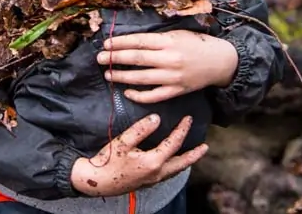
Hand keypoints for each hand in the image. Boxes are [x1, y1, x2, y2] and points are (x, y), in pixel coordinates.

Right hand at [70, 114, 207, 195]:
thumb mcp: (122, 142)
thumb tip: (156, 118)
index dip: (182, 130)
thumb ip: (141, 129)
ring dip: (186, 162)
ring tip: (193, 155)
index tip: (188, 119)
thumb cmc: (108, 162)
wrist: (97, 182)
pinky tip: (172, 163)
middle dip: (194, 154)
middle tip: (205, 146)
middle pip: (182, 163)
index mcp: (153, 162)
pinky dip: (176, 167)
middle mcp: (157, 173)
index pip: (173, 143)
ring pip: (176, 170)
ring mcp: (153, 179)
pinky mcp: (147, 182)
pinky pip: (168, 174)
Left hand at [96, 30, 237, 103]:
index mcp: (168, 41)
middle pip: (136, 59)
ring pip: (141, 78)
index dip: (119, 43)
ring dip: (122, 77)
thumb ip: (156, 38)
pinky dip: (139, 96)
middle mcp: (169, 59)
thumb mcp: (177, 33)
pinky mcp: (177, 90)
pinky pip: (154, 96)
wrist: (221, 61)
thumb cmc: (196, 44)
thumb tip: (130, 40)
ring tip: (108, 75)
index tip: (106, 44)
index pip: (138, 42)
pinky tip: (127, 92)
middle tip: (99, 58)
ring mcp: (173, 77)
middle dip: (114, 59)